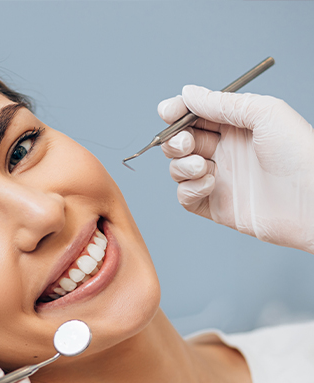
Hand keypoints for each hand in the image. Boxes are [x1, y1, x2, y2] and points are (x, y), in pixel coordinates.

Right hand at [158, 85, 313, 252]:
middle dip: (175, 141)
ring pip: (178, 169)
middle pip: (180, 142)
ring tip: (202, 167)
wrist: (310, 200)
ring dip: (182, 165)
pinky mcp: (215, 206)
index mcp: (236, 127)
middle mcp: (225, 152)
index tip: (167, 112)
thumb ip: (222, 103)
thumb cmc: (299, 153)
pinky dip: (189, 189)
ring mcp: (219, 179)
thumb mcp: (263, 113)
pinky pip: (185, 197)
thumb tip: (188, 93)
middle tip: (187, 144)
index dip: (177, 113)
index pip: (195, 116)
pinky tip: (209, 184)